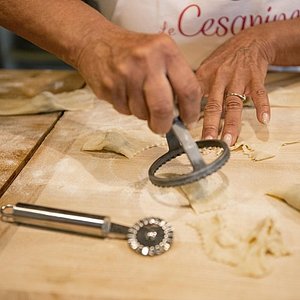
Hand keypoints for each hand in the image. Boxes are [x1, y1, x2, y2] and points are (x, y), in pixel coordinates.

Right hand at [76, 26, 200, 133]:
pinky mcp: (109, 88)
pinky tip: (125, 93)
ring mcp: (125, 75)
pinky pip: (125, 111)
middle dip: (164, 124)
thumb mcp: (160, 52)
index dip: (191, 111)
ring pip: (142, 113)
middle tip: (163, 127)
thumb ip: (174, 78)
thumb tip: (182, 112)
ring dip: (144, 113)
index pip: (188, 89)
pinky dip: (128, 108)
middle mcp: (146, 61)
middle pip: (163, 108)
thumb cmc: (133, 51)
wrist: (95, 42)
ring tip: (138, 97)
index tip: (189, 121)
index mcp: (166, 50)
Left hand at [196, 26, 272, 145]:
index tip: (186, 133)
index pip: (193, 99)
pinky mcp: (255, 77)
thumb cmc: (223, 59)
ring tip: (230, 140)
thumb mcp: (205, 69)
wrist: (249, 41)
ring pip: (234, 104)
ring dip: (233, 123)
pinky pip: (260, 93)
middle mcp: (219, 78)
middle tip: (208, 141)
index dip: (189, 115)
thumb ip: (196, 89)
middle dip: (211, 125)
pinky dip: (262, 106)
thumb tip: (180, 108)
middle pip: (214, 105)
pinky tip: (263, 120)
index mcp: (204, 77)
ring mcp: (238, 78)